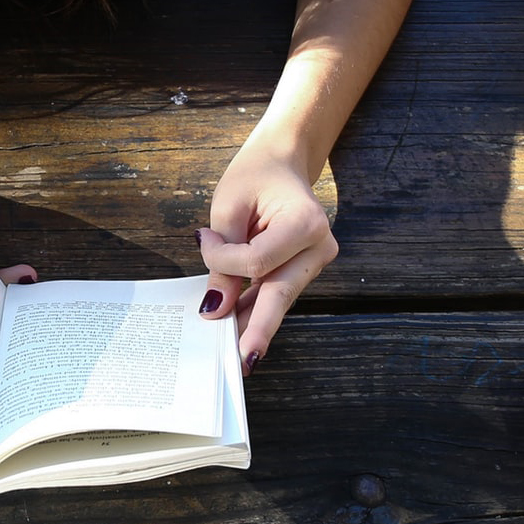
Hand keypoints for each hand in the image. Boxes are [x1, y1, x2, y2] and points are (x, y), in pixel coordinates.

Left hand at [196, 138, 338, 370]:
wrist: (282, 161)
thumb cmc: (255, 176)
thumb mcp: (229, 208)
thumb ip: (223, 258)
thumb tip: (218, 309)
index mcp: (305, 223)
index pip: (258, 261)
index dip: (223, 261)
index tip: (203, 239)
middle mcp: (319, 247)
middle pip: (280, 294)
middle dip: (257, 328)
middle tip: (242, 361)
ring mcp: (316, 261)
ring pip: (278, 299)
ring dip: (252, 322)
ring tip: (231, 354)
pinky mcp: (305, 269)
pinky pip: (277, 293)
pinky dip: (256, 308)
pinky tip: (238, 328)